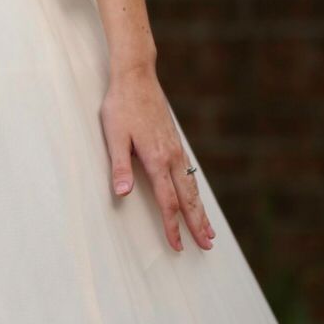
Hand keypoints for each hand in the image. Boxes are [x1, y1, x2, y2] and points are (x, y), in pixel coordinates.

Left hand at [99, 64, 214, 252]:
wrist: (136, 77)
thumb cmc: (121, 106)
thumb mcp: (114, 136)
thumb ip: (120, 166)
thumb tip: (122, 194)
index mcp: (156, 158)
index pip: (167, 201)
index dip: (172, 226)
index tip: (176, 246)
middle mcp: (171, 156)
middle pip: (188, 198)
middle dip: (196, 224)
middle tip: (207, 246)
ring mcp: (176, 149)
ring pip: (192, 187)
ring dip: (200, 211)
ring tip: (209, 231)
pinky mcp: (175, 143)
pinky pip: (190, 174)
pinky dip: (196, 192)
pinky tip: (197, 198)